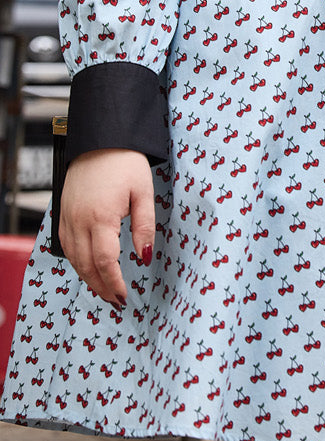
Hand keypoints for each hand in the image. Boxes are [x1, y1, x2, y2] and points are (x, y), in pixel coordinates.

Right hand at [58, 149, 154, 307]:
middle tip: (116, 300)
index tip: (124, 296)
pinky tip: (87, 268)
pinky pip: (66, 245)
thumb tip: (144, 257)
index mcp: (100, 217)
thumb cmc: (125, 162)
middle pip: (86, 265)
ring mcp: (68, 217)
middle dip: (101, 286)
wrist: (100, 139)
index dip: (114, 282)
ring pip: (73, 258)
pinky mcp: (63, 212)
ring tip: (103, 290)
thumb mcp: (143, 192)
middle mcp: (79, 220)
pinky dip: (76, 261)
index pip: (104, 261)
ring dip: (87, 277)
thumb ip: (144, 226)